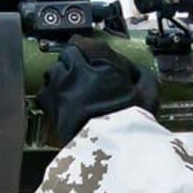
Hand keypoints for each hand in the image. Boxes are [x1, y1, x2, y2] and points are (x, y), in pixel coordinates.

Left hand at [36, 37, 158, 144]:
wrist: (106, 150)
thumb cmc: (127, 125)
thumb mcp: (148, 97)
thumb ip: (143, 77)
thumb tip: (137, 72)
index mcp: (102, 64)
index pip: (87, 43)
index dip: (88, 49)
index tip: (91, 54)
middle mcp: (78, 70)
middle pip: (68, 54)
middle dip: (74, 62)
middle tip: (84, 74)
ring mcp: (61, 86)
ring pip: (54, 71)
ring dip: (61, 76)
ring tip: (72, 89)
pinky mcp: (49, 104)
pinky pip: (44, 90)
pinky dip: (50, 94)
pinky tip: (61, 102)